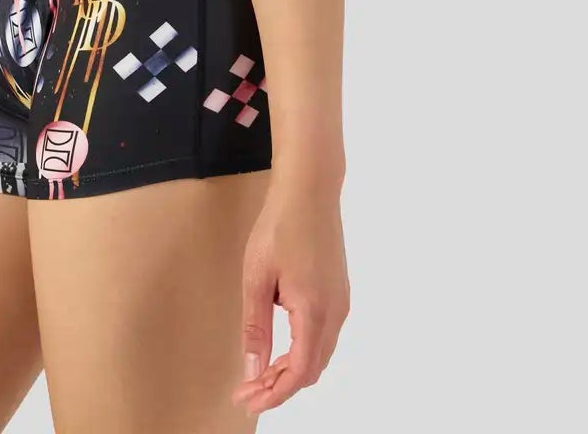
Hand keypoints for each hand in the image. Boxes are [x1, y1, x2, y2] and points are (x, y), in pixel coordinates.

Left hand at [231, 177, 349, 414]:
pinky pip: (323, 334)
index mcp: (314, 311)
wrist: (310, 188)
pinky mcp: (339, 290)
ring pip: (319, 353)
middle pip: (312, 369)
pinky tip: (280, 343)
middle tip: (247, 390)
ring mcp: (341, 301)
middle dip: (280, 385)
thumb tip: (254, 369)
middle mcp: (335, 312)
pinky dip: (302, 349)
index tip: (247, 400)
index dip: (273, 393)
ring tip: (259, 372)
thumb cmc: (279, 226)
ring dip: (292, 368)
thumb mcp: (257, 277)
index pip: (299, 373)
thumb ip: (256, 327)